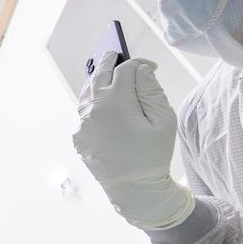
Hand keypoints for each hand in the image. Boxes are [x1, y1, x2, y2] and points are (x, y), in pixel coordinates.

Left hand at [73, 52, 193, 230]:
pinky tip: (101, 100)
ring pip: (87, 91)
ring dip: (97, 79)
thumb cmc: (153, 156)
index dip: (140, 64)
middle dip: (110, 61)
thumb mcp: (163, 120)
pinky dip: (92, 101)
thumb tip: (140, 70)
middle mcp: (94, 108)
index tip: (151, 67)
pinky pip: (84, 111)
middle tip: (117, 53)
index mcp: (115, 101)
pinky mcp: (79, 136)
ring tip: (106, 71)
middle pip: (99, 74)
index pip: (126, 69)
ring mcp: (83, 123)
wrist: (134, 190)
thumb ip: (151, 90)